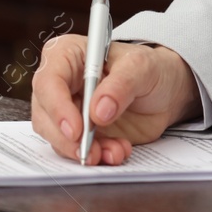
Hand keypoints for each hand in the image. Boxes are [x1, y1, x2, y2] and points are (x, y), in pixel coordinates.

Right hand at [30, 36, 200, 164]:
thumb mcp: (142, 67)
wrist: (166, 91)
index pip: (49, 81)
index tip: (76, 129)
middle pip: (45, 115)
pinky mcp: (80, 133)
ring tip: (113, 152)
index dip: (57, 107)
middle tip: (89, 151)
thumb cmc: (149, 68)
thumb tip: (98, 111)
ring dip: (84, 150)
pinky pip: (77, 149)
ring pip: (58, 137)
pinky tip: (116, 152)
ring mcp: (69, 110)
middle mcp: (62, 83)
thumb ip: (121, 85)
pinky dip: (97, 155)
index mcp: (68, 55)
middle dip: (65, 138)